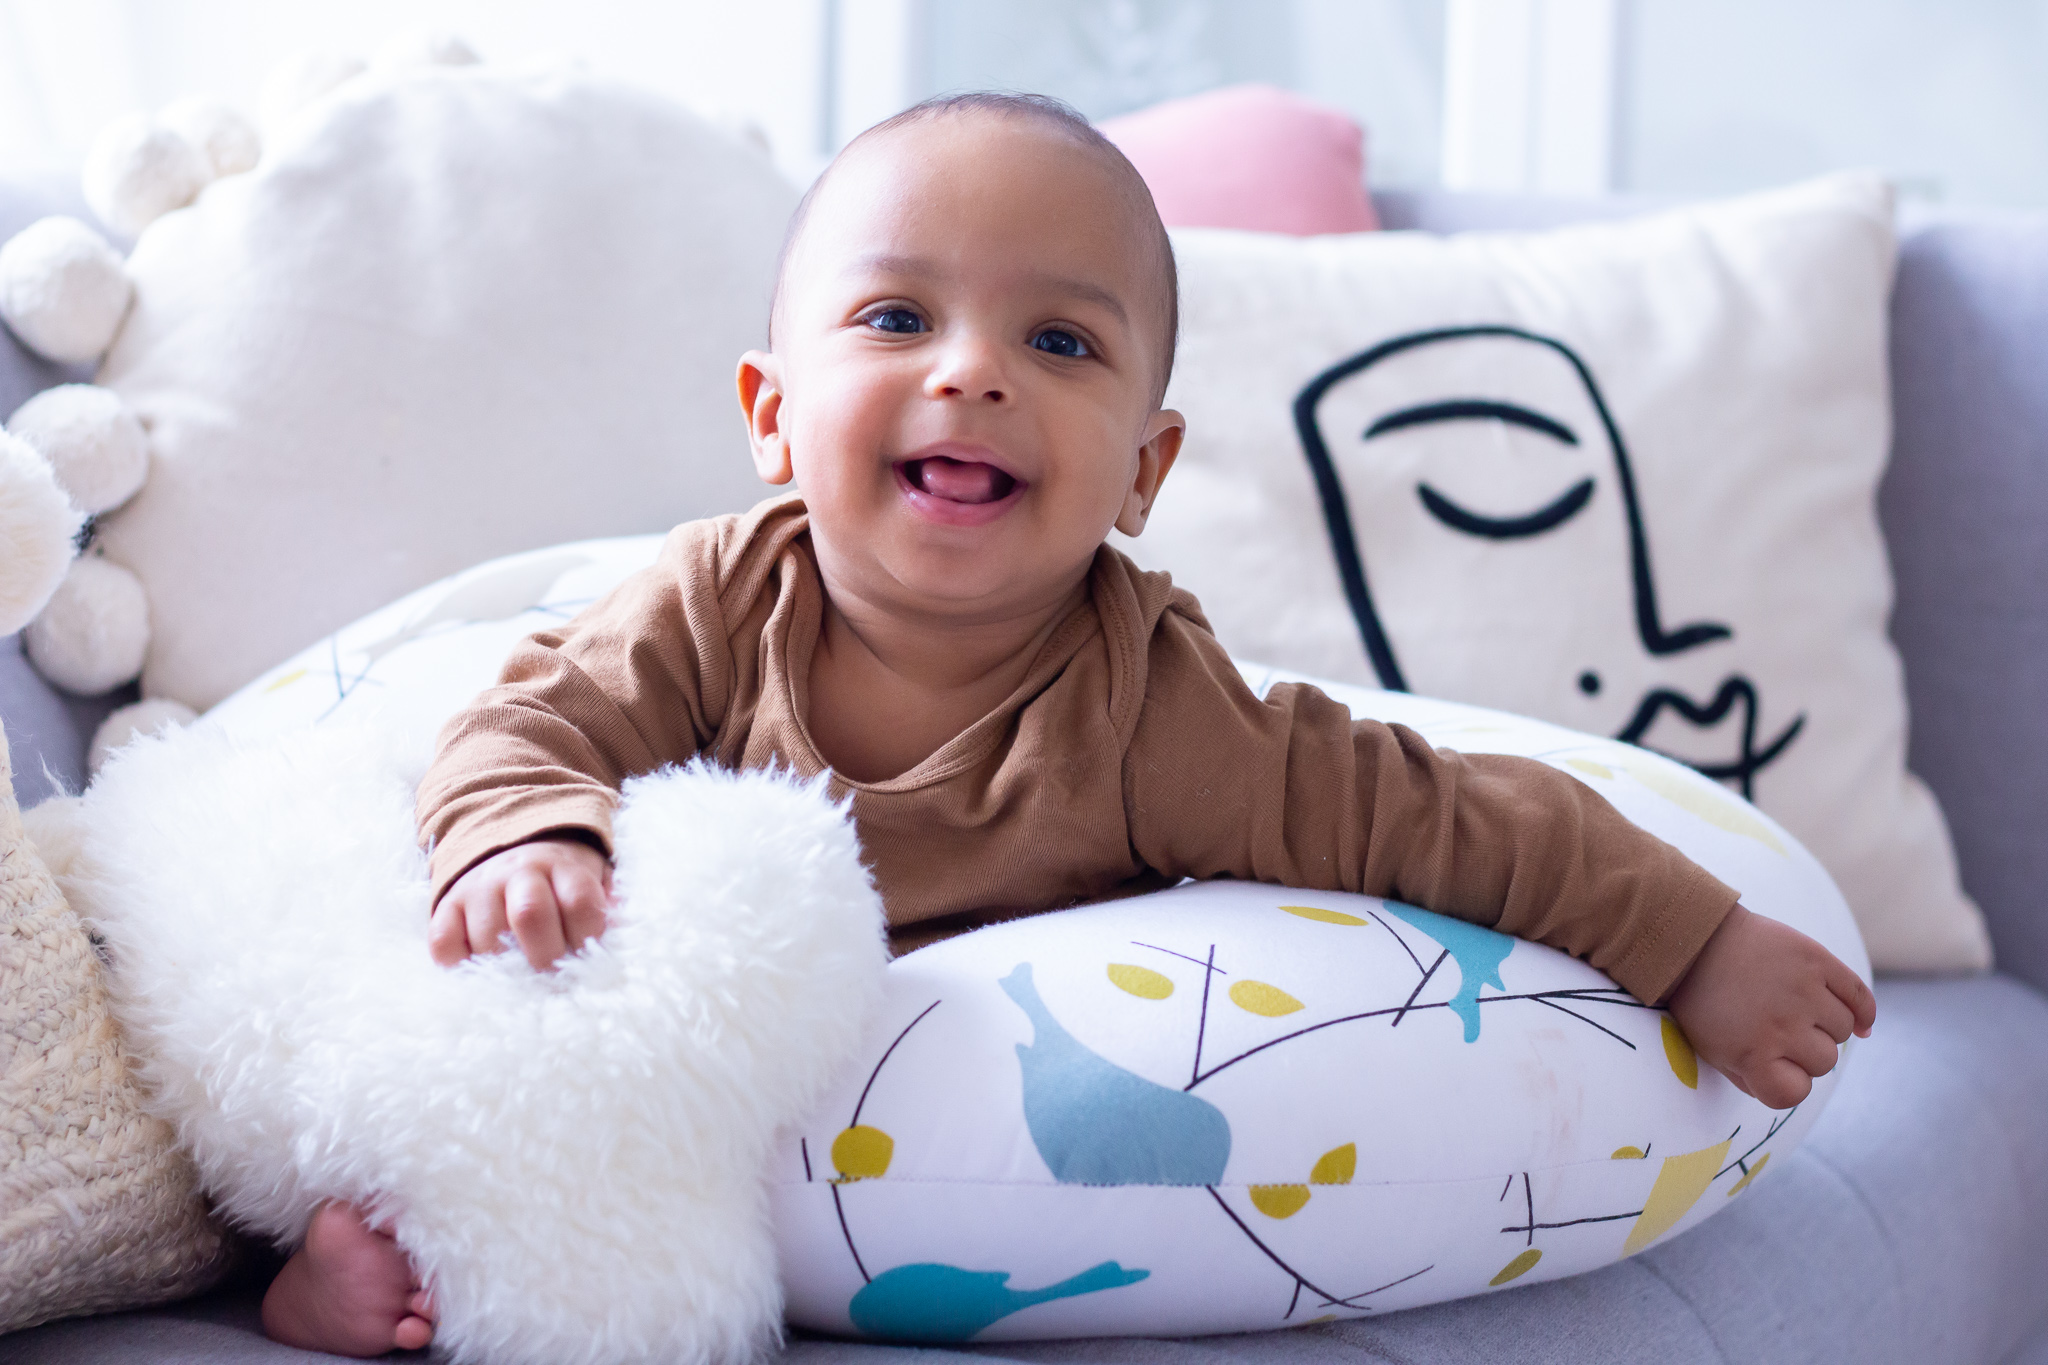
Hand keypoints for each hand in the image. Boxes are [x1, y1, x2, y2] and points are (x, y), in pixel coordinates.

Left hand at [261, 1200, 434, 1355]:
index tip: (422, 1233)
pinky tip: (407, 1329)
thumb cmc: (332, 1243)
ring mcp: (410, 1296)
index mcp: (405, 1234)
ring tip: (420, 1304)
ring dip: (433, 1305)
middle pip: (441, 1266)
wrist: (317, 1293)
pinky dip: (416, 1333)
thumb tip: (388, 1188)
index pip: (431, 1228)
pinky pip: (416, 1332)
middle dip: (440, 1272)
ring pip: (434, 1301)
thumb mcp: (337, 1214)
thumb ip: (362, 1201)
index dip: (432, 1231)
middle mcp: (415, 1265)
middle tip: (424, 1274)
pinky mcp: (400, 1325)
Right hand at [429, 837, 611, 969]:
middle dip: (546, 958)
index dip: (587, 937)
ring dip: (505, 968)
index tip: (589, 959)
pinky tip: (480, 972)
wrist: (509, 848)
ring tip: (519, 980)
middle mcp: (519, 872)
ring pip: (487, 935)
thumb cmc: (559, 882)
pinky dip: (458, 965)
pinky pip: (443, 942)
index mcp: (563, 867)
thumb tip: (622, 938)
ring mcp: (479, 888)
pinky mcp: (447, 905)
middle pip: (530, 914)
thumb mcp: (591, 880)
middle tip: (553, 979)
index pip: (579, 902)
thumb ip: (608, 907)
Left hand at [1666, 904, 1875, 1109]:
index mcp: (1750, 1053)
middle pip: (1825, 1062)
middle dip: (1805, 1052)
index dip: (1786, 1085)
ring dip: (1826, 1027)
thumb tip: (1800, 1087)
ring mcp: (1803, 991)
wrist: (1694, 939)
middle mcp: (1782, 1025)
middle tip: (1779, 1029)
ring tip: (1798, 1011)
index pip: (1794, 1095)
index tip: (1773, 1068)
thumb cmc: (1702, 1001)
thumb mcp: (1712, 1050)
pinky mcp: (1816, 959)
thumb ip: (1752, 1079)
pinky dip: (1864, 1012)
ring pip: (1845, 1030)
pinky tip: (1859, 1022)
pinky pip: (1860, 996)